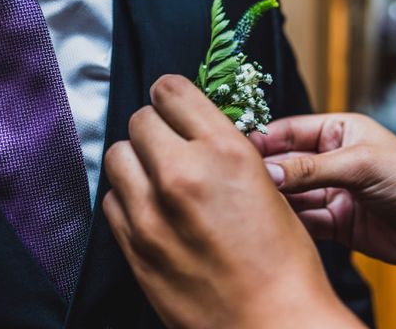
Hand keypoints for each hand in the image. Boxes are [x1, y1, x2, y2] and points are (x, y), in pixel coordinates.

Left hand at [103, 76, 360, 328]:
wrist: (271, 324)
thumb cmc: (282, 260)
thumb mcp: (266, 186)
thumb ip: (222, 151)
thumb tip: (191, 130)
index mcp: (225, 152)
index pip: (172, 91)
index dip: (171, 94)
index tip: (172, 104)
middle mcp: (182, 174)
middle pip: (139, 120)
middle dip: (155, 127)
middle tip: (169, 145)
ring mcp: (151, 213)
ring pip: (117, 156)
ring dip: (136, 160)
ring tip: (157, 178)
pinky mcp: (133, 247)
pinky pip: (112, 200)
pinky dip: (128, 197)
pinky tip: (150, 210)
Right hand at [251, 114, 395, 264]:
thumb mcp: (360, 164)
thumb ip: (311, 169)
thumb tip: (270, 172)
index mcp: (337, 132)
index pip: (289, 131)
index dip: (263, 141)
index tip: (237, 152)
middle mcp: (330, 160)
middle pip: (286, 164)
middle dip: (266, 173)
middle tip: (240, 182)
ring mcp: (331, 191)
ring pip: (292, 194)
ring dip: (276, 200)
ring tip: (253, 204)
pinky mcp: (335, 222)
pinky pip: (304, 220)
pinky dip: (291, 223)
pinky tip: (276, 224)